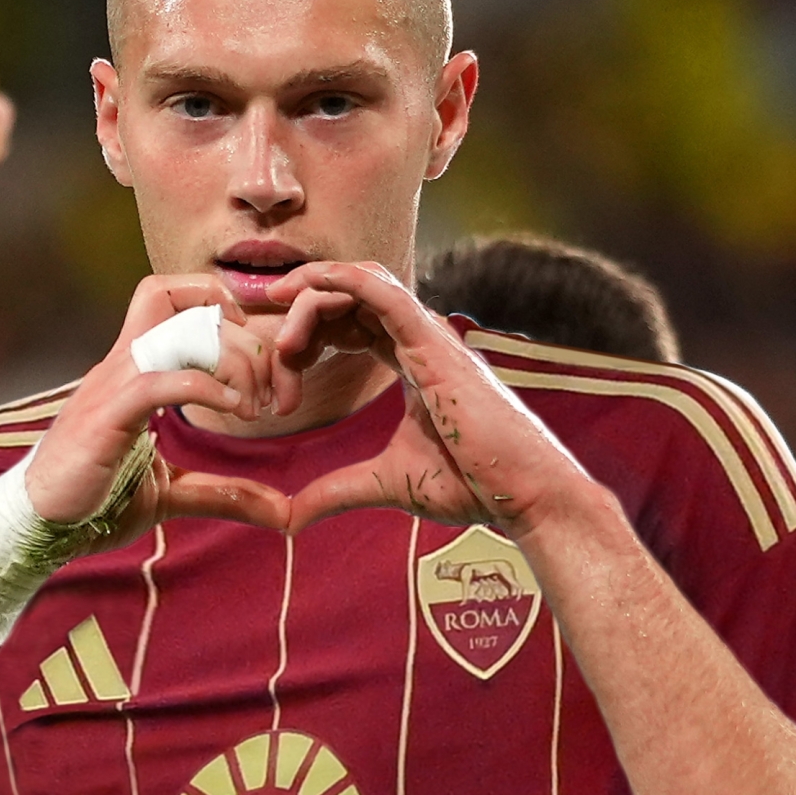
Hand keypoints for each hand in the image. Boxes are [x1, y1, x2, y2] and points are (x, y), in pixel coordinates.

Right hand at [23, 275, 287, 553]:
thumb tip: (282, 513)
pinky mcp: (108, 415)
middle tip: (272, 394)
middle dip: (245, 342)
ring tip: (255, 406)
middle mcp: (121, 364)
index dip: (221, 306)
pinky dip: (210, 388)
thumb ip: (224, 493)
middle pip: (187, 306)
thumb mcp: (172, 493)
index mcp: (132, 369)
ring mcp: (112, 385)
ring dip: (232, 360)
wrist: (34, 525)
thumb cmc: (93, 502)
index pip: (172, 297)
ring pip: (179, 329)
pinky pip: (165, 379)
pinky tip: (235, 411)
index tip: (259, 354)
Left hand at [264, 261, 591, 534]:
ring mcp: (429, 336)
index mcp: (412, 361)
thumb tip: (291, 517)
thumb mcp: (387, 484)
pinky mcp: (433, 343)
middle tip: (273, 358)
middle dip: (301, 318)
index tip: (279, 372)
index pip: (351, 323)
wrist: (522, 494)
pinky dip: (341, 277)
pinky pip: (382, 291)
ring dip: (310, 299)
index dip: (308, 333)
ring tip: (281, 340)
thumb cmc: (474, 485)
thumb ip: (336, 491)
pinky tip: (306, 284)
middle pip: (348, 299)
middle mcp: (420, 339)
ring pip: (359, 286)